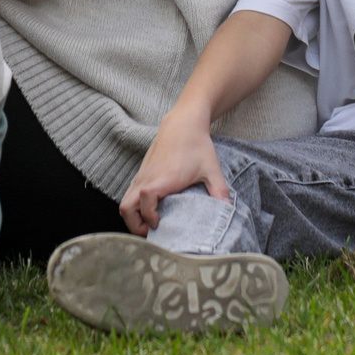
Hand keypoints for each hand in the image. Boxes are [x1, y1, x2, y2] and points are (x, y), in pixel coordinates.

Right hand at [118, 108, 228, 234]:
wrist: (183, 123)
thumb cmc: (196, 145)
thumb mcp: (211, 169)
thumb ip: (220, 191)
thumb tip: (229, 211)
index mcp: (161, 180)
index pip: (144, 204)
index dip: (150, 219)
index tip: (161, 225)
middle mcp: (147, 179)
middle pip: (126, 208)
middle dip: (135, 225)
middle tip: (152, 231)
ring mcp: (141, 176)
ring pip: (125, 202)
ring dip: (133, 216)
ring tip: (151, 223)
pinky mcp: (142, 173)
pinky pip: (130, 194)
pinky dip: (135, 206)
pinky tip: (152, 208)